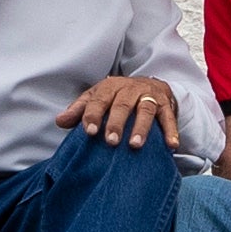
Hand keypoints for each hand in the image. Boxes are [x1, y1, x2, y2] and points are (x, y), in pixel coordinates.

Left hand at [61, 73, 177, 148]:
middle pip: (122, 105)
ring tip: (135, 145)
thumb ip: (80, 110)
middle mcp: (130, 89)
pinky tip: (171, 146)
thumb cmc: (117, 97)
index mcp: (110, 87)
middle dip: (116, 123)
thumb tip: (59, 121)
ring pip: (145, 110)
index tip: (88, 131)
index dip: (93, 115)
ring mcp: (149, 96)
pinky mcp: (166, 105)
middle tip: (110, 141)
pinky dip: (171, 131)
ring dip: (141, 128)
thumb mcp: (97, 98)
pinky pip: (169, 117)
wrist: (149, 85)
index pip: (99, 99)